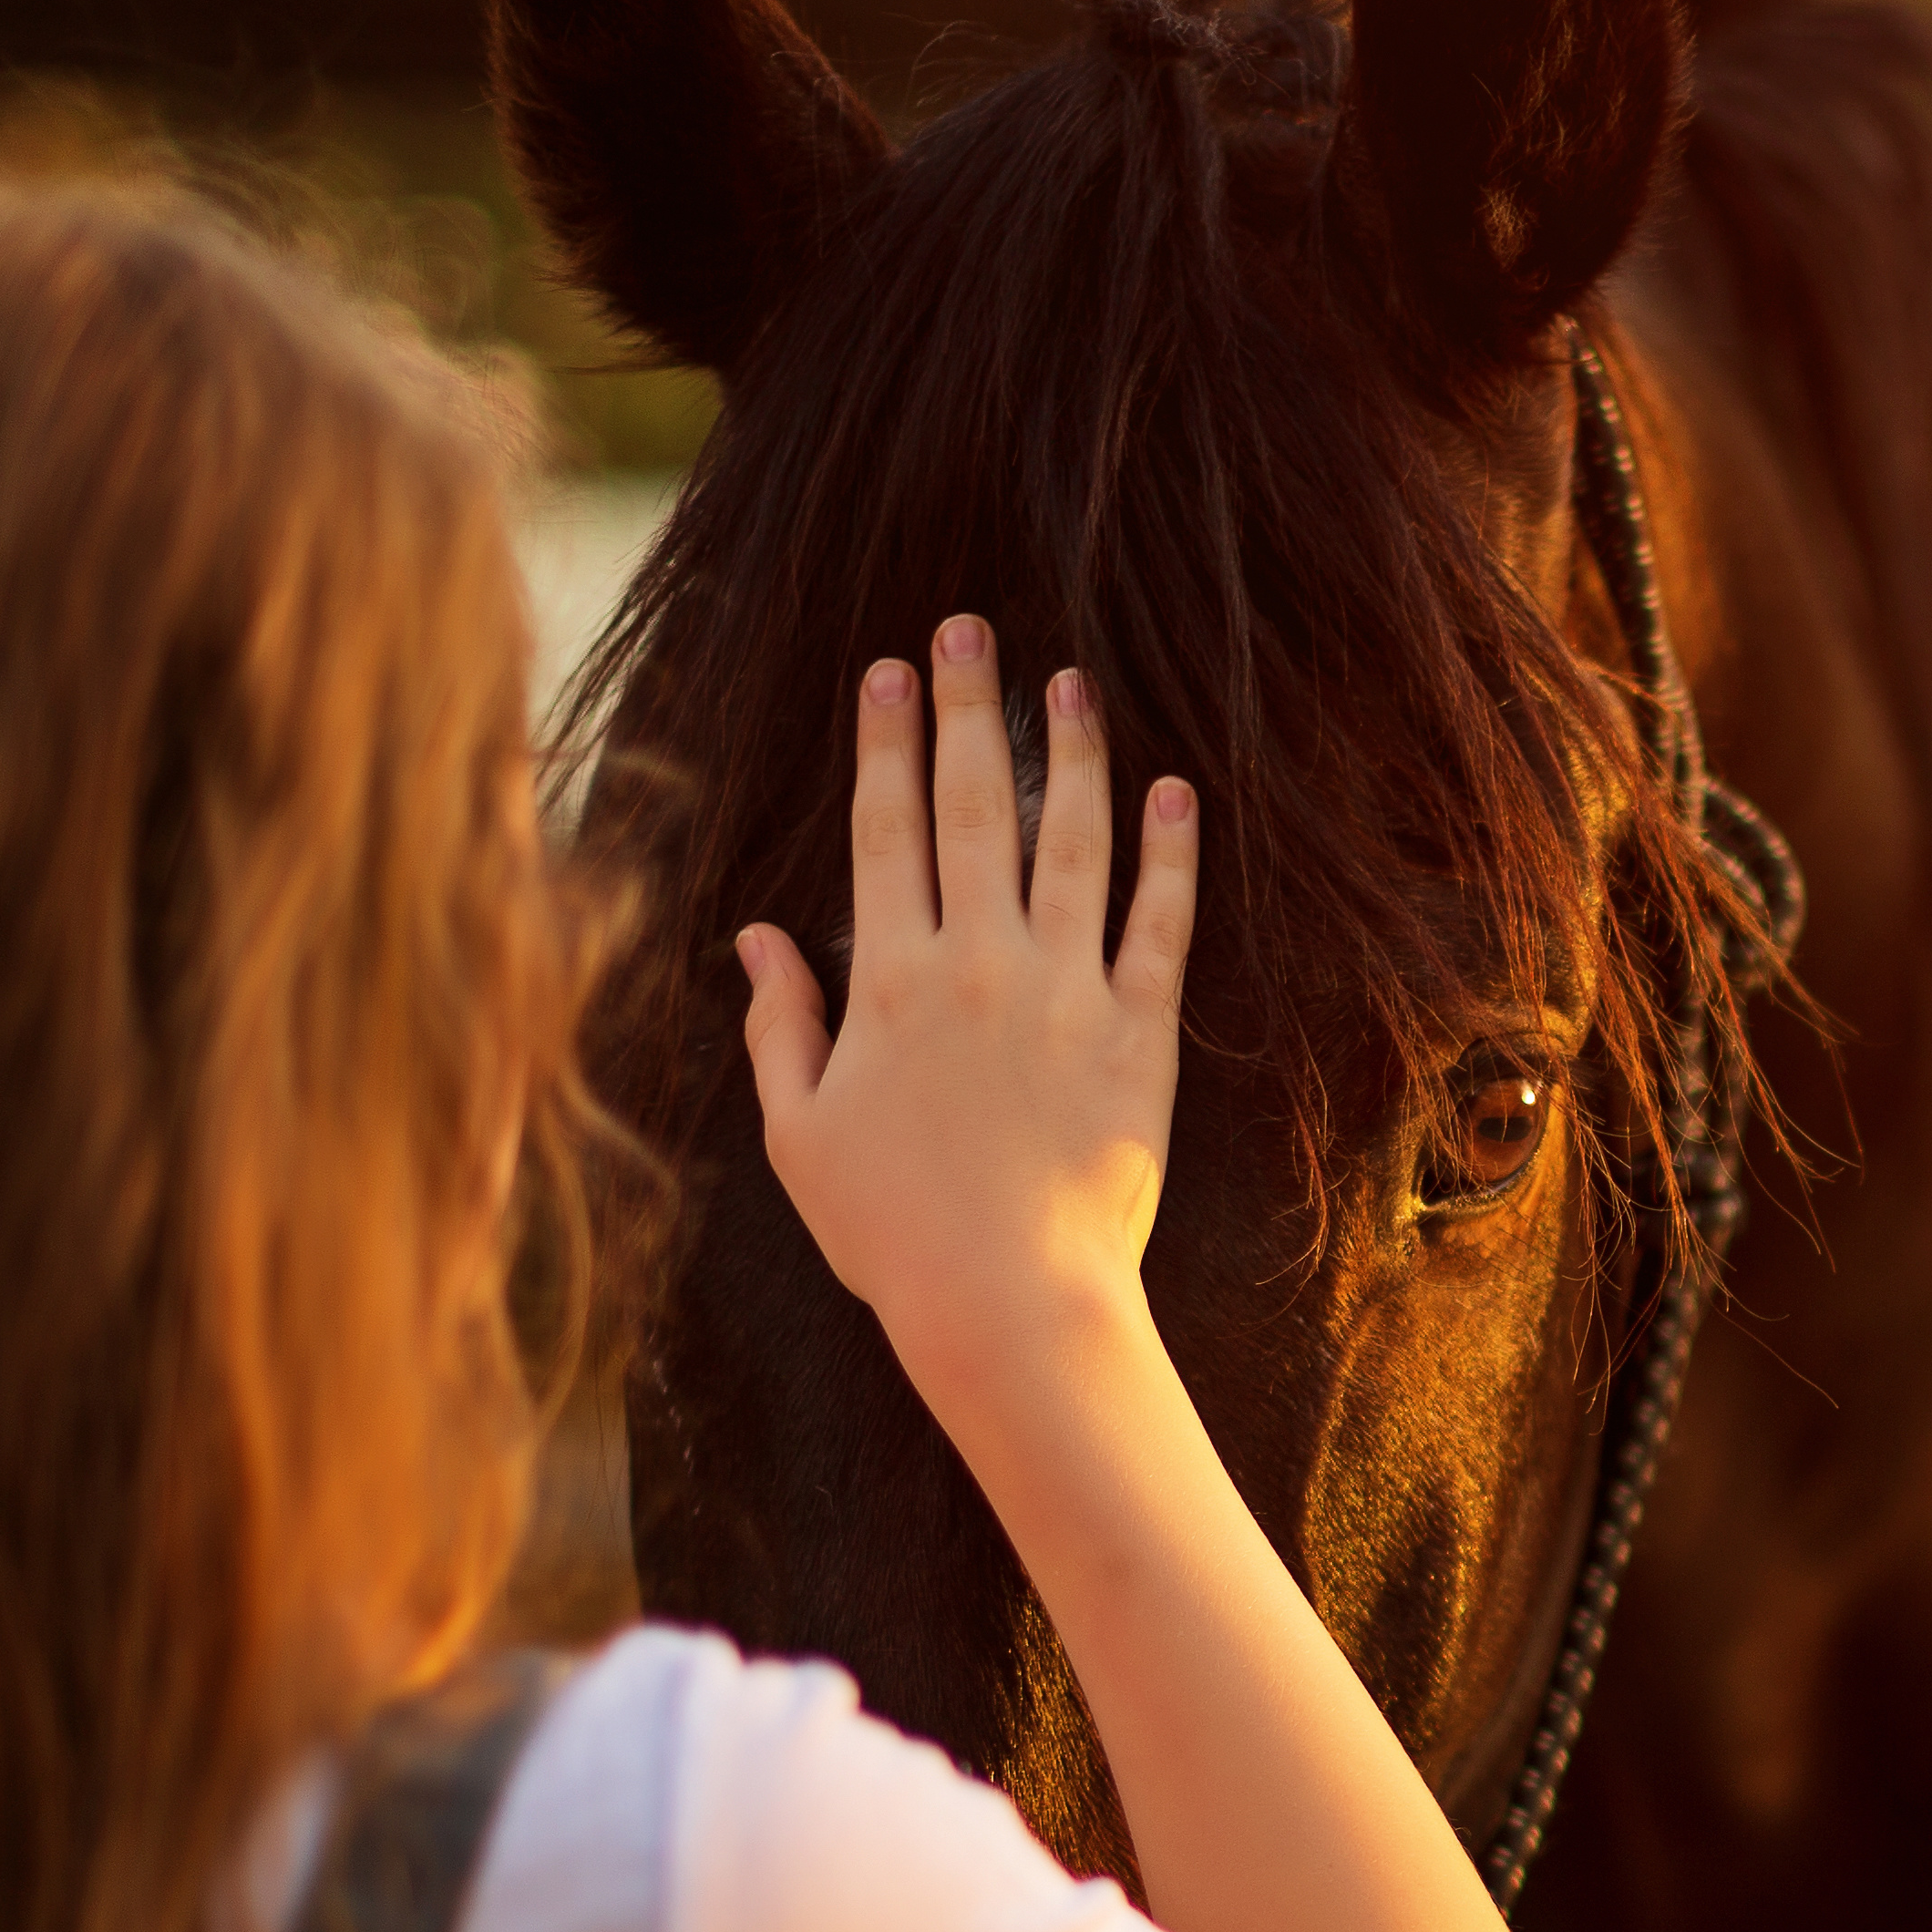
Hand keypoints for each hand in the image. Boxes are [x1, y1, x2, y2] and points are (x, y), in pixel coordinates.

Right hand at [738, 616, 1197, 1438]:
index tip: (887, 669)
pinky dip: (1171, 856)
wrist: (1009, 1301)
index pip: (885, 828)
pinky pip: (1159, 926)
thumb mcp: (800, 1131)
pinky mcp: (1141, 1035)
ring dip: (1074, 754)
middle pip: (972, 808)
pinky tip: (1175, 793)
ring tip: (1075, 681)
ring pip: (1073, 843)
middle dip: (966, 708)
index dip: (885, 740)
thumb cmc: (894, 1232)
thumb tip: (755, 937)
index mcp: (890, 978)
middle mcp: (980, 964)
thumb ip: (779, 1025)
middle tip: (970, 629)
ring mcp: (1067, 993)